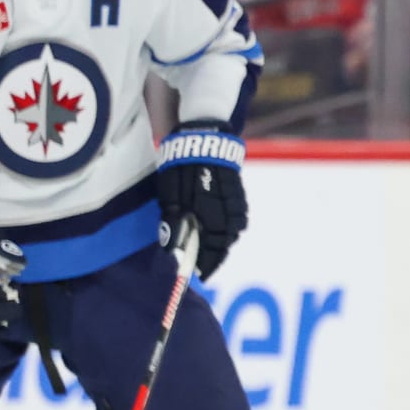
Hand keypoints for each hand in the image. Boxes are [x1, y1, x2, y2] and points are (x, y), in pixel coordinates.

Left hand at [156, 124, 247, 279]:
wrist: (204, 135)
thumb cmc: (181, 164)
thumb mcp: (170, 193)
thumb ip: (173, 221)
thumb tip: (173, 248)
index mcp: (211, 214)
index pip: (213, 248)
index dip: (207, 263)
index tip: (201, 274)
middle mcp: (228, 211)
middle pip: (226, 241)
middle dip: (216, 255)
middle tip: (206, 264)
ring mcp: (236, 200)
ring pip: (235, 228)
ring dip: (225, 240)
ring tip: (214, 247)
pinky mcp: (239, 190)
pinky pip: (239, 214)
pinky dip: (231, 224)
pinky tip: (223, 226)